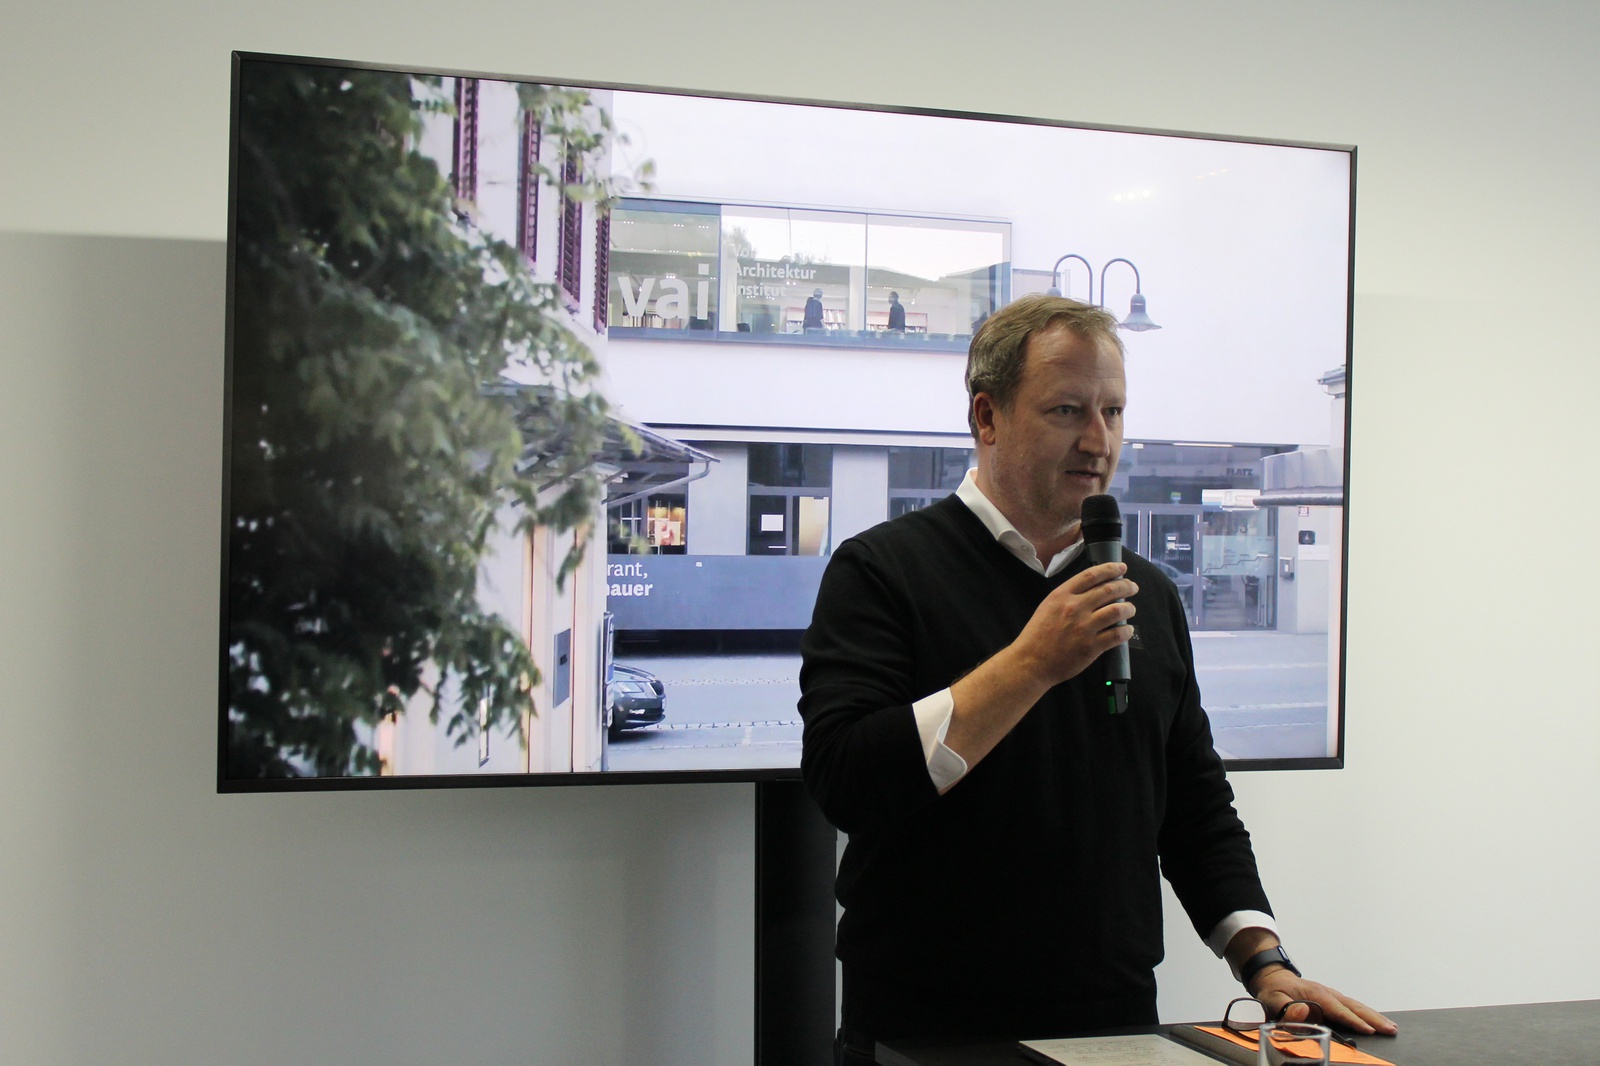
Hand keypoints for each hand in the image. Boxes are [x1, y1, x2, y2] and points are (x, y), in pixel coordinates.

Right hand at [1010, 561, 1137, 687]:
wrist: (1031, 662)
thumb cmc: (1037, 635)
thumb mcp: (1047, 606)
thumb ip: (1067, 597)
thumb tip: (1092, 590)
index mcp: (1062, 595)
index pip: (1091, 575)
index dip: (1110, 569)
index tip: (1121, 568)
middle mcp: (1075, 608)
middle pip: (1109, 590)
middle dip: (1126, 586)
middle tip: (1132, 587)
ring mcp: (1084, 627)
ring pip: (1117, 610)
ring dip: (1129, 608)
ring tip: (1131, 609)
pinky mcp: (1091, 646)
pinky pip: (1117, 635)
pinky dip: (1126, 631)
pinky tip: (1127, 630)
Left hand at [1252, 966, 1397, 1036]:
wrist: (1272, 978)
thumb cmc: (1273, 991)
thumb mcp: (1272, 1000)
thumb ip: (1286, 1009)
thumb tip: (1305, 1011)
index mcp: (1315, 993)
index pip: (1338, 1009)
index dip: (1353, 1020)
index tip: (1370, 1030)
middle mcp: (1327, 992)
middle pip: (1354, 1006)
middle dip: (1373, 1019)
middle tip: (1390, 1030)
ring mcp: (1331, 994)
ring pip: (1356, 1006)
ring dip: (1374, 1016)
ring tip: (1391, 1027)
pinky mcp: (1332, 998)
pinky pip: (1353, 1006)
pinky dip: (1367, 1013)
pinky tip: (1377, 1020)